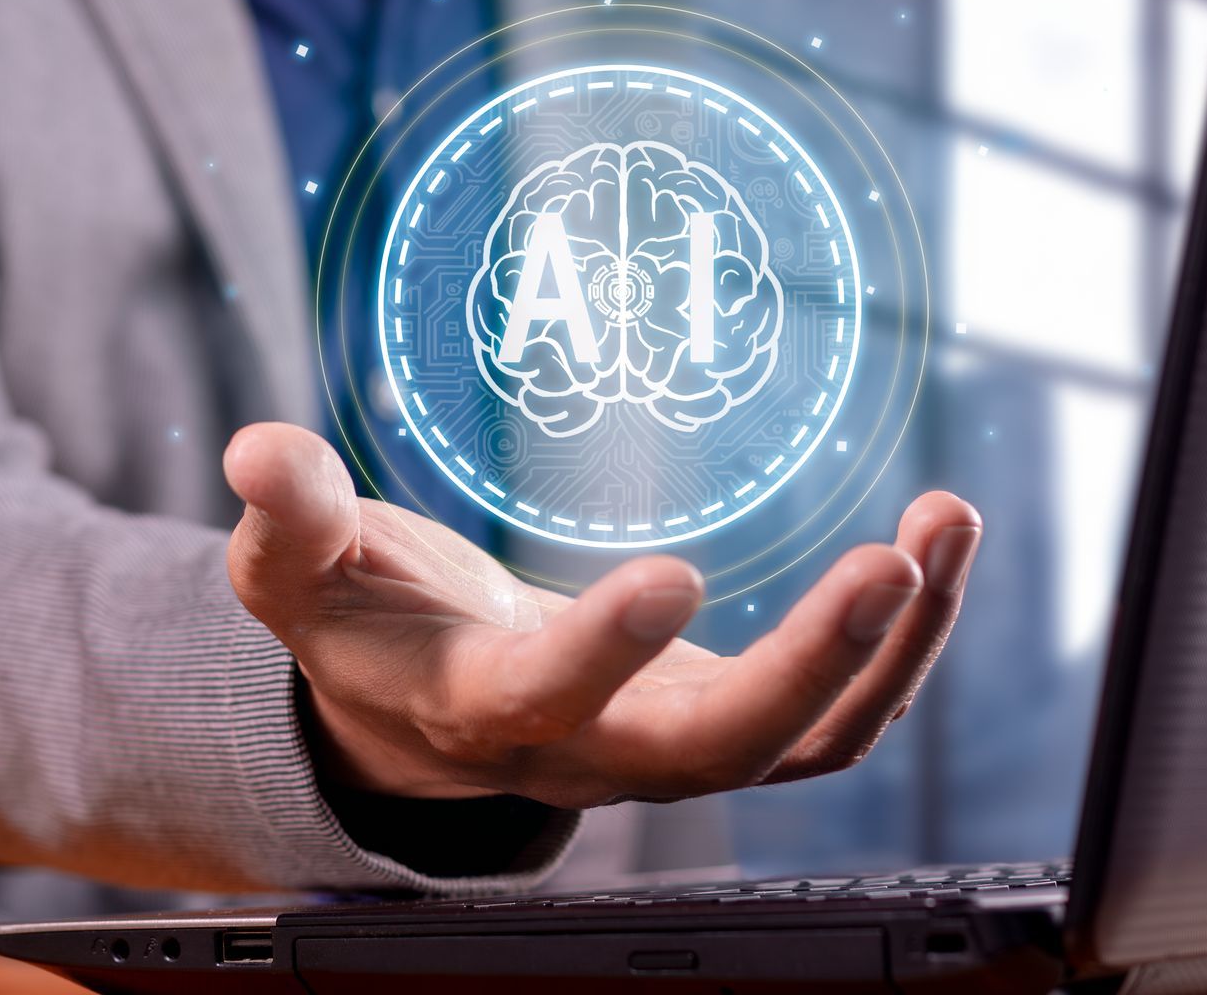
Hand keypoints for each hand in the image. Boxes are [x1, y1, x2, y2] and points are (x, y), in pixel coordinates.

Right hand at [223, 423, 980, 806]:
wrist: (421, 705)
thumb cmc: (360, 626)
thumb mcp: (297, 573)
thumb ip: (287, 517)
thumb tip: (261, 451)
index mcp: (477, 712)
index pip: (546, 704)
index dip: (606, 654)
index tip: (674, 571)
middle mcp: (590, 750)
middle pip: (721, 754)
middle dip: (814, 665)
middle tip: (891, 559)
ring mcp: (672, 740)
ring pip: (810, 743)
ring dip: (895, 647)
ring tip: (946, 523)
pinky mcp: (724, 712)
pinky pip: (836, 710)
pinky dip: (897, 640)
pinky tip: (935, 548)